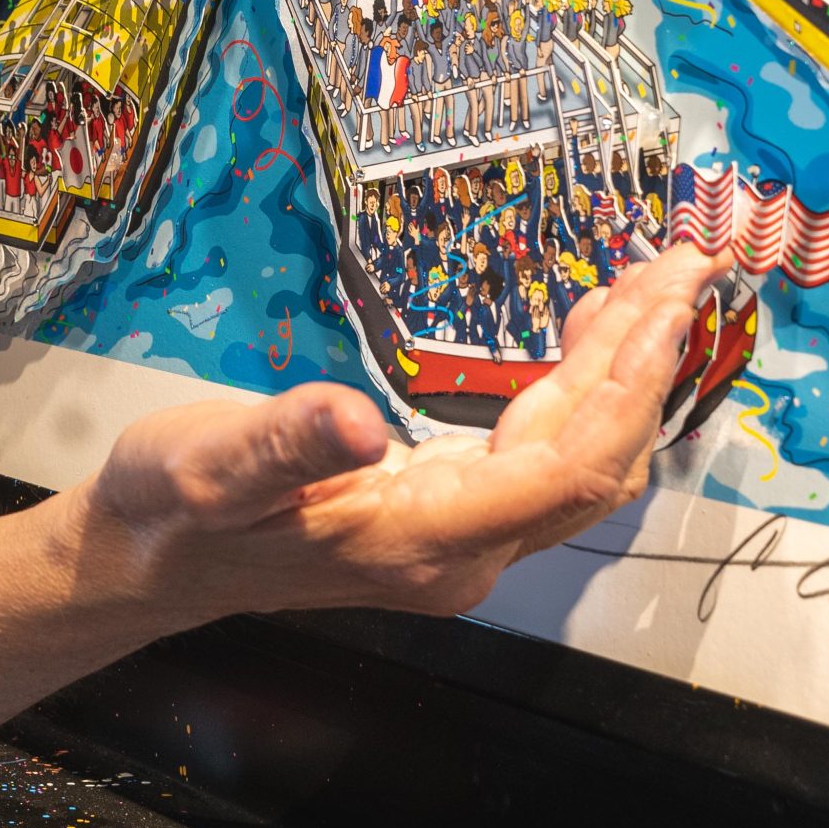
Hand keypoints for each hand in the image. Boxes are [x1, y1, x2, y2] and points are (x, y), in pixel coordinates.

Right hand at [79, 244, 727, 624]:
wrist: (143, 563)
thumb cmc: (171, 507)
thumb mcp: (209, 464)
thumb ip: (287, 440)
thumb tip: (359, 422)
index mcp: (418, 539)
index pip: (570, 466)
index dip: (632, 381)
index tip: (671, 295)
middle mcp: (459, 554)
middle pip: (594, 463)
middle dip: (648, 362)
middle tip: (685, 264)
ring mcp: (457, 545)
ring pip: (577, 462)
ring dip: (620, 374)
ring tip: (650, 283)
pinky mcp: (445, 523)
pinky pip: (545, 461)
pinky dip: (581, 392)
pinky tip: (583, 338)